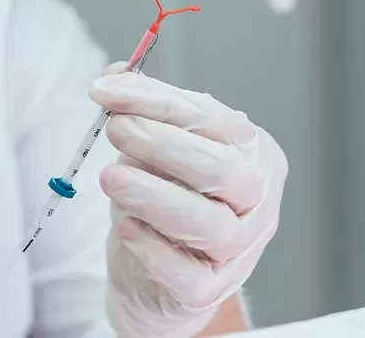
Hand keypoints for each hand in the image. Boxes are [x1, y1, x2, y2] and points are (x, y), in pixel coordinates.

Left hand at [89, 63, 287, 336]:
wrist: (162, 273)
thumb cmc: (168, 197)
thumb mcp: (156, 149)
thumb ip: (141, 111)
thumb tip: (115, 75)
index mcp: (252, 152)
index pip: (212, 119)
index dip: (158, 101)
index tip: (107, 91)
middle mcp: (257, 199)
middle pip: (223, 170)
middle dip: (163, 144)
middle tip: (116, 129)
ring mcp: (240, 249)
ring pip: (212, 225)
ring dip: (155, 196)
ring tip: (110, 177)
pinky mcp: (210, 290)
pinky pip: (188, 274)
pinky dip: (153, 249)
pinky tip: (126, 228)